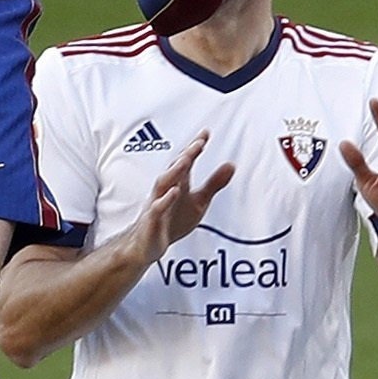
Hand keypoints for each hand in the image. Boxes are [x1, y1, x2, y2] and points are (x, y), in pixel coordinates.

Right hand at [124, 132, 234, 266]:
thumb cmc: (171, 220)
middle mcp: (166, 190)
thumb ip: (214, 184)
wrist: (147, 245)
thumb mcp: (199, 201)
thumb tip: (231, 165)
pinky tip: (174, 192)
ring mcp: (157, 203)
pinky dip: (165, 200)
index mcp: (177, 183)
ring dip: (174, 171)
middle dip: (186, 154)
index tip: (205, 133)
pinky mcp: (152, 221)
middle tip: (198, 143)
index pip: (186, 161)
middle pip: (175, 168)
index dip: (195, 147)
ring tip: (186, 160)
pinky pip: (157, 208)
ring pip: (163, 184)